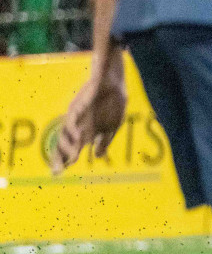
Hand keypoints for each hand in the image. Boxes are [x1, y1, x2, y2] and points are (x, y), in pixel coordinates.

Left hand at [51, 51, 127, 174]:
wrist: (113, 80)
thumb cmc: (113, 101)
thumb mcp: (112, 126)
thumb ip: (104, 141)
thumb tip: (98, 156)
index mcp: (84, 129)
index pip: (70, 147)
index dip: (64, 159)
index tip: (60, 172)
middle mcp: (76, 123)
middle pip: (63, 143)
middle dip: (59, 157)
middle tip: (57, 172)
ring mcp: (77, 115)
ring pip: (66, 133)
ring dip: (67, 147)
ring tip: (71, 159)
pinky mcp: (79, 105)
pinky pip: (73, 118)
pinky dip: (74, 129)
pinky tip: (78, 139)